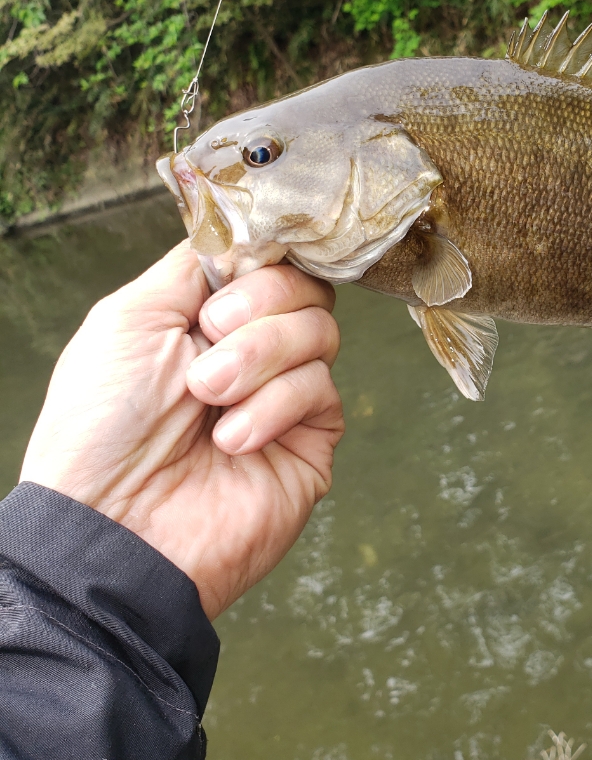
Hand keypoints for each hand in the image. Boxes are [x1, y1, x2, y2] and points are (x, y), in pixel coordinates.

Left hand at [20, 241, 343, 618]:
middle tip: (210, 339)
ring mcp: (283, 396)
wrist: (112, 524)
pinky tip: (232, 439)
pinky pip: (322, 389)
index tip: (233, 273)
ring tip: (210, 398)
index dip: (260, 259)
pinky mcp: (310, 441)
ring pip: (321, 331)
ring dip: (260, 357)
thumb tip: (247, 234)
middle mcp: (250, 351)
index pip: (267, 260)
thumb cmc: (101, 425)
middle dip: (259, 306)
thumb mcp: (129, 316)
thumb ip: (193, 264)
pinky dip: (274, 406)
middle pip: (304, 287)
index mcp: (205, 317)